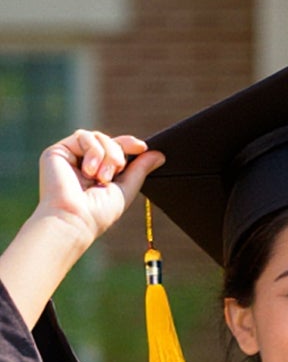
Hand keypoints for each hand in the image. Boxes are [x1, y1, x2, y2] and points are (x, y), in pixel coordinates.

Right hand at [1, 133, 163, 331]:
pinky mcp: (55, 152)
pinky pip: (82, 135)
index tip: (146, 148)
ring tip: (102, 176)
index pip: (118, 150)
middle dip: (120, 151)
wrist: (73, 226)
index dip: (131, 145)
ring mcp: (68, 157)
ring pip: (97, 136)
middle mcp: (83, 164)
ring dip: (107, 154)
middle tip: (116, 172)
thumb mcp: (124, 193)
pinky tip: (92, 171)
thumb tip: (158, 153)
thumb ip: (138, 172)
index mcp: (98, 173)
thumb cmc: (95, 220)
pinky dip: (93, 150)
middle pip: (110, 140)